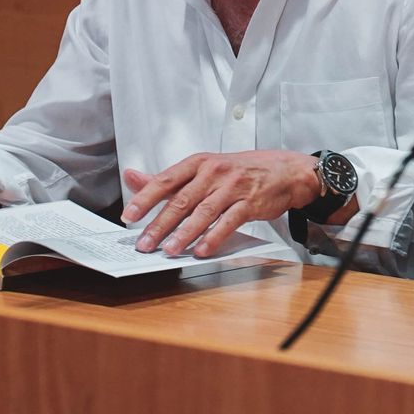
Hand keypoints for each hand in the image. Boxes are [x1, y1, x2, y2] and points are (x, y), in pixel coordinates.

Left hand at [121, 150, 322, 256]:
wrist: (284, 171)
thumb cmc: (239, 171)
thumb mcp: (203, 168)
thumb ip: (167, 178)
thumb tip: (132, 177)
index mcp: (198, 163)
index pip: (166, 180)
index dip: (145, 199)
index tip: (129, 216)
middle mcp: (214, 172)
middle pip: (181, 200)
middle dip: (160, 224)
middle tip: (144, 243)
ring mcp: (232, 187)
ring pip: (203, 212)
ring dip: (184, 233)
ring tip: (169, 250)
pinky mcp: (250, 202)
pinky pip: (228, 222)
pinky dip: (214, 237)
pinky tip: (201, 250)